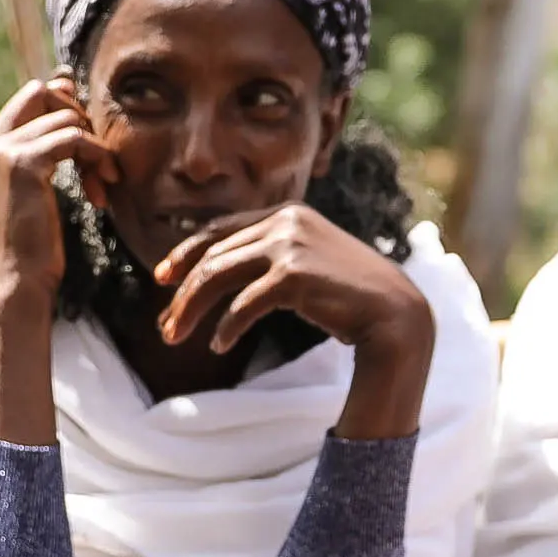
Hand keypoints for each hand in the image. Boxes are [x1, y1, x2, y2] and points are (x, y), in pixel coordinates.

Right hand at [0, 78, 113, 321]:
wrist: (18, 284)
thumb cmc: (30, 244)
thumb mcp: (33, 188)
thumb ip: (43, 142)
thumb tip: (64, 86)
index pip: (29, 96)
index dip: (65, 108)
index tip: (88, 139)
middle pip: (42, 94)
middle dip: (78, 118)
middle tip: (97, 157)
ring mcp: (1, 152)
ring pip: (65, 119)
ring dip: (95, 148)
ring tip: (103, 183)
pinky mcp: (24, 165)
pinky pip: (74, 139)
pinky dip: (97, 156)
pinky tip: (103, 187)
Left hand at [150, 204, 434, 438]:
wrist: (394, 314)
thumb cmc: (351, 296)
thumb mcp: (310, 261)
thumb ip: (273, 256)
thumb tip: (222, 274)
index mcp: (288, 212)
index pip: (221, 229)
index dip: (185, 252)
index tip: (162, 277)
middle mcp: (286, 221)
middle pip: (214, 256)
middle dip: (182, 293)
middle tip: (166, 326)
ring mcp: (289, 245)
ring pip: (217, 275)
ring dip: (190, 309)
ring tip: (175, 336)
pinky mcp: (293, 274)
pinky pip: (243, 304)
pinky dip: (226, 327)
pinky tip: (219, 344)